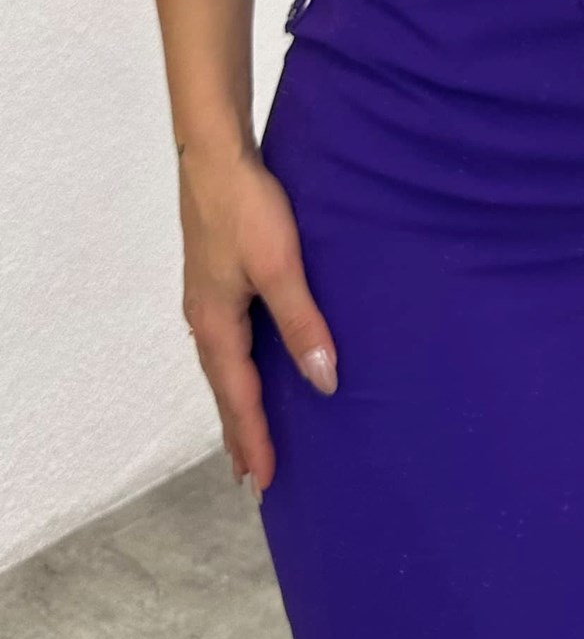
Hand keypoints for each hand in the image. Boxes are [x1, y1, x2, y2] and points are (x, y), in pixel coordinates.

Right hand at [178, 139, 338, 497]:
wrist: (213, 156)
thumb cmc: (248, 209)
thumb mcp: (281, 267)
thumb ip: (303, 324)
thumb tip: (324, 382)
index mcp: (216, 324)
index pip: (238, 397)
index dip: (254, 439)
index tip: (265, 482)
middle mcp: (204, 319)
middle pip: (224, 388)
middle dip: (238, 433)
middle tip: (253, 477)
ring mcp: (206, 299)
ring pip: (223, 366)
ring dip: (236, 403)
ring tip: (250, 434)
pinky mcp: (214, 279)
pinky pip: (226, 342)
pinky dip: (237, 370)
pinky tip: (249, 366)